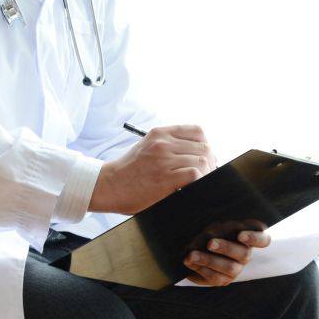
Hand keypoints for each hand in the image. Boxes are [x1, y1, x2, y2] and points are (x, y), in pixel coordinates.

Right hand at [89, 125, 216, 213]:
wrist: (108, 185)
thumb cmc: (128, 171)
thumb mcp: (146, 147)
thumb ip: (167, 145)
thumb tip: (194, 154)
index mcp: (160, 133)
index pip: (197, 131)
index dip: (205, 146)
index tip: (204, 158)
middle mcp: (163, 143)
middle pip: (203, 147)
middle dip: (209, 163)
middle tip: (205, 174)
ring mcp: (164, 159)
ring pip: (202, 160)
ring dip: (206, 173)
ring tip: (200, 182)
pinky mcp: (165, 177)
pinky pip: (195, 174)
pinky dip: (199, 180)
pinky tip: (193, 186)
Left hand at [184, 229, 270, 286]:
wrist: (197, 249)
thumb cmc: (212, 233)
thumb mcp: (217, 227)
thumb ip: (220, 230)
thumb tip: (211, 237)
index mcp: (249, 239)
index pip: (263, 240)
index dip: (254, 238)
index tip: (241, 235)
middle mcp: (246, 255)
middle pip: (243, 254)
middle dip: (226, 248)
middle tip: (210, 243)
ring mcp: (236, 269)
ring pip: (229, 268)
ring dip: (209, 260)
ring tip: (192, 255)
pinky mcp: (224, 280)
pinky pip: (215, 277)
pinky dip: (201, 268)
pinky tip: (189, 262)